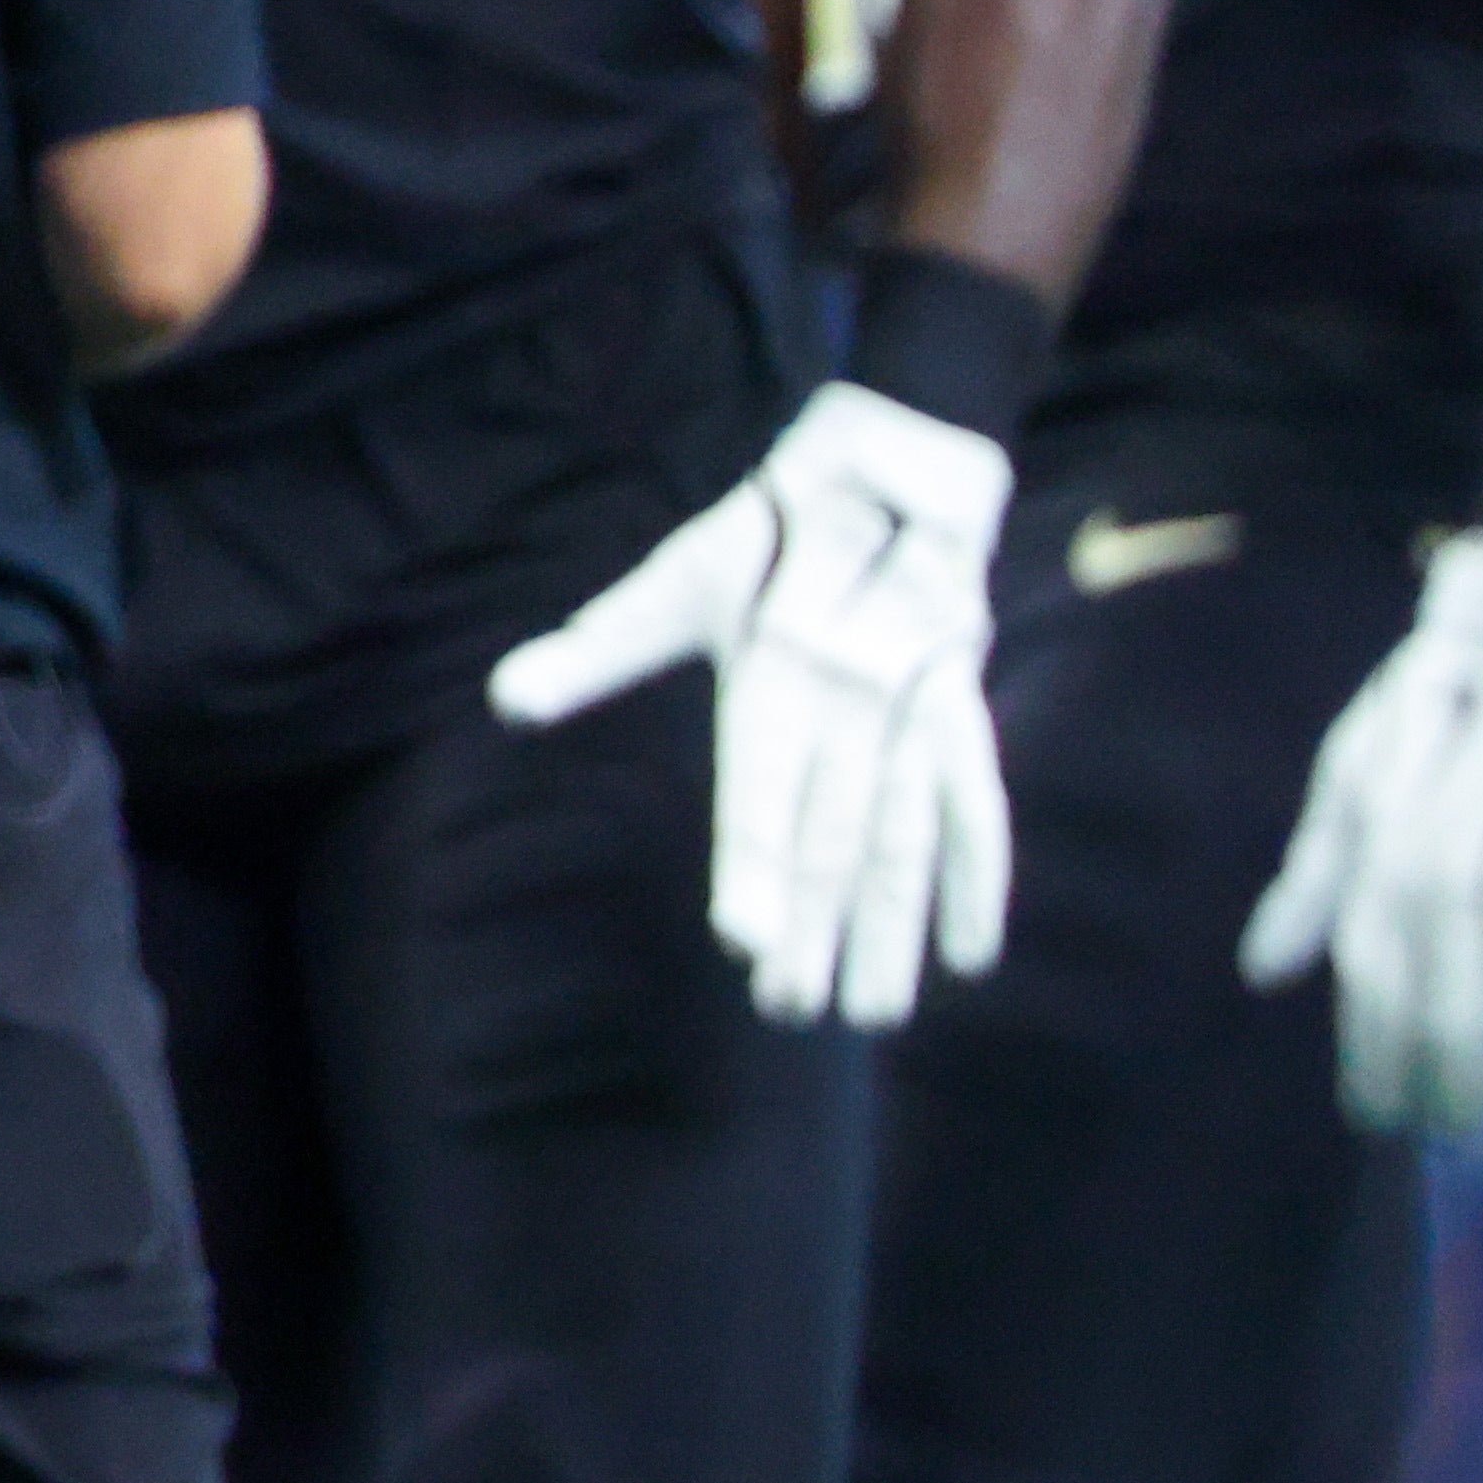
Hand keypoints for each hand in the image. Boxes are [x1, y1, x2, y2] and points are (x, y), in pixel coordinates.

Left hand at [487, 379, 1018, 1026]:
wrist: (890, 472)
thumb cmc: (762, 542)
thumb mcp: (676, 584)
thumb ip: (596, 651)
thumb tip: (503, 699)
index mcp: (773, 670)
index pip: (764, 790)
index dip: (756, 867)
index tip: (743, 941)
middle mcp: (849, 697)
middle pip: (832, 833)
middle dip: (813, 926)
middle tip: (789, 1009)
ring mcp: (916, 708)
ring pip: (905, 835)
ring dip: (890, 928)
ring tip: (868, 1011)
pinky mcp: (964, 710)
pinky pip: (978, 805)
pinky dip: (979, 880)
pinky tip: (968, 957)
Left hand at [1244, 527, 1482, 1141]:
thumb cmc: (1425, 719)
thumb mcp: (1349, 780)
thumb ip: (1314, 882)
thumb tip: (1263, 973)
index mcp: (1380, 846)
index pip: (1373, 980)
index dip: (1372, 1058)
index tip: (1376, 1120)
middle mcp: (1452, 860)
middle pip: (1449, 1004)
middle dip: (1447, 1086)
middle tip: (1449, 1142)